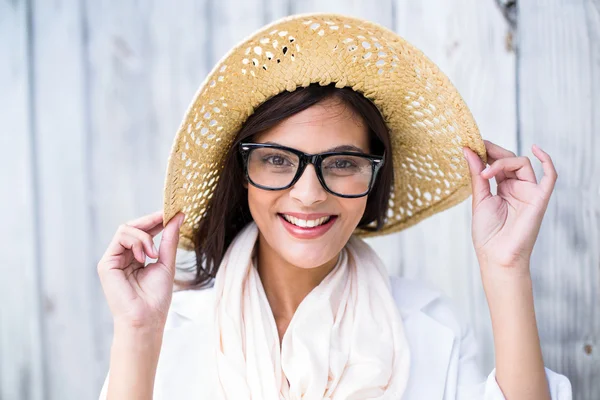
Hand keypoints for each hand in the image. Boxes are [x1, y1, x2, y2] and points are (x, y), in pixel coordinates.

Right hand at [97, 210, 184, 329]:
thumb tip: (178, 217)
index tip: (172, 213)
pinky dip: (136, 241)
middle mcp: (123, 257)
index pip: (144, 232)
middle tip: (167, 216)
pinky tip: (144, 256)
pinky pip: (120, 237)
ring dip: (145, 236)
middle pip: (133, 226)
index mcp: (136, 258)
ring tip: (153, 254)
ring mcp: (113, 259)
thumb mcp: (167, 262)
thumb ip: (169, 239)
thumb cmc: (156, 297)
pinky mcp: (106, 263)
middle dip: (151, 220)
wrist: (147, 318)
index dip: (156, 221)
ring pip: (126, 229)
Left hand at [462, 140, 557, 270]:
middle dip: (493, 152)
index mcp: (502, 188)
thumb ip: (476, 175)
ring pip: (522, 164)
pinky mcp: (540, 199)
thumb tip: (468, 151)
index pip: (498, 163)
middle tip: (478, 147)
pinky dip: (547, 161)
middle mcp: (517, 188)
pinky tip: (535, 149)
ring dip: (503, 162)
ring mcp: (529, 192)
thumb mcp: (479, 200)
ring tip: (485, 172)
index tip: (472, 145)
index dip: (487, 153)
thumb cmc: (488, 234)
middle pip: (509, 160)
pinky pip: (550, 177)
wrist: (497, 256)